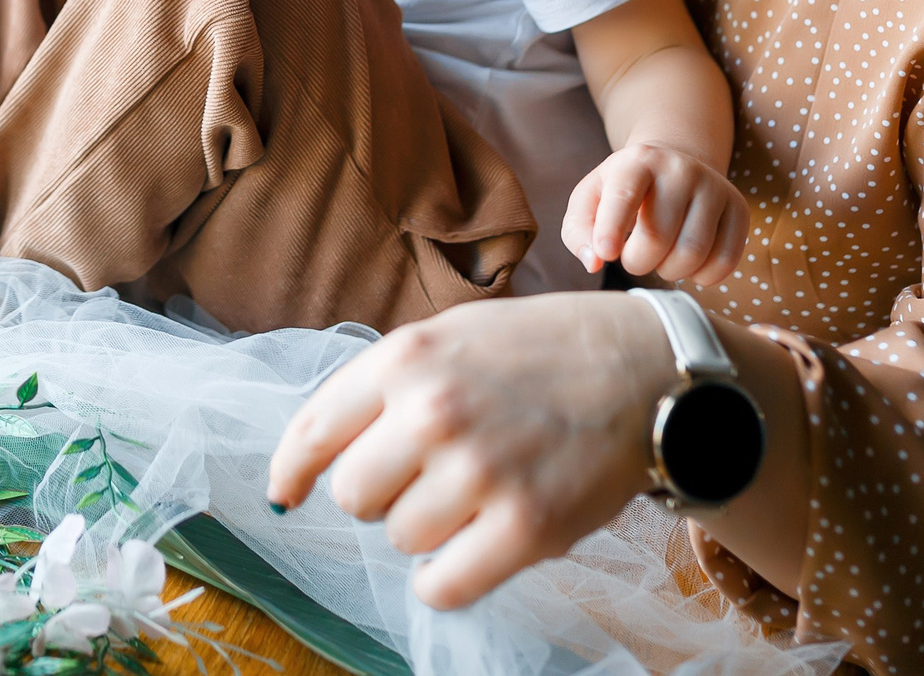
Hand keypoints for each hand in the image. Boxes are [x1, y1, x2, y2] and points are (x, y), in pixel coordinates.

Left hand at [266, 294, 675, 606]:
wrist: (637, 368)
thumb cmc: (535, 354)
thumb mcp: (448, 338)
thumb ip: (384, 387)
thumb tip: (311, 460)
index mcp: (406, 359)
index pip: (314, 432)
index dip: (291, 472)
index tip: (286, 495)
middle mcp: (433, 412)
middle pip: (353, 495)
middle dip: (381, 493)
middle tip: (428, 475)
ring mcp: (480, 470)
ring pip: (400, 539)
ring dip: (426, 528)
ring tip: (471, 494)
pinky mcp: (526, 525)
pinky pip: (444, 585)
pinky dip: (446, 580)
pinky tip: (470, 551)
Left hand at [563, 139, 748, 285]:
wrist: (676, 163)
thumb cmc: (624, 190)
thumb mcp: (591, 199)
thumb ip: (579, 231)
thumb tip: (594, 261)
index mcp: (638, 161)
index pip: (624, 197)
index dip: (611, 230)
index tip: (606, 254)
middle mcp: (681, 168)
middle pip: (658, 238)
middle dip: (637, 262)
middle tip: (633, 258)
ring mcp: (715, 187)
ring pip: (692, 253)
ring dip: (669, 271)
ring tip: (660, 259)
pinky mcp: (739, 209)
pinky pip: (724, 261)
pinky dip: (702, 276)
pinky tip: (688, 264)